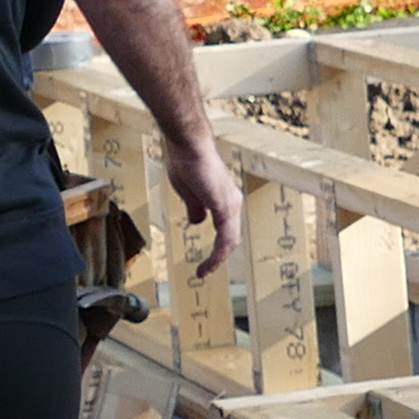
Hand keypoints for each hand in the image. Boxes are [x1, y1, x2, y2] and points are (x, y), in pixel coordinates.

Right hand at [168, 129, 242, 275]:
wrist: (187, 146)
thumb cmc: (186, 162)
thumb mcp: (189, 192)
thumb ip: (196, 208)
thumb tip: (197, 222)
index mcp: (225, 200)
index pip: (226, 231)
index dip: (217, 249)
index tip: (204, 262)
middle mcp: (233, 203)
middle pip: (231, 238)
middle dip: (218, 257)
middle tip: (205, 271)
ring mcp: (231, 205)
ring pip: (230, 241)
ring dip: (217, 259)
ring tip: (204, 272)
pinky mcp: (225, 206)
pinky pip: (225, 237)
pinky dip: (217, 253)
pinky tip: (208, 263)